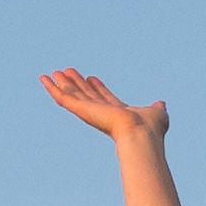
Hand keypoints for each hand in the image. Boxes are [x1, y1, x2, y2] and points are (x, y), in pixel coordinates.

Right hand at [40, 68, 167, 149]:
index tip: (91, 77)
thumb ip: (156, 107)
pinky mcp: (81, 109)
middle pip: (85, 95)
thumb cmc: (150, 128)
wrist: (140, 133)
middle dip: (77, 83)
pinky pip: (63, 97)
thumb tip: (161, 104)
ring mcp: (89, 111)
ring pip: (72, 94)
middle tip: (68, 72)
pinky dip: (52, 88)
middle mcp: (100, 112)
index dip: (97, 88)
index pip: (103, 98)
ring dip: (62, 83)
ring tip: (53, 72)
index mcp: (116, 112)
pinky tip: (44, 78)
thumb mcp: (156, 113)